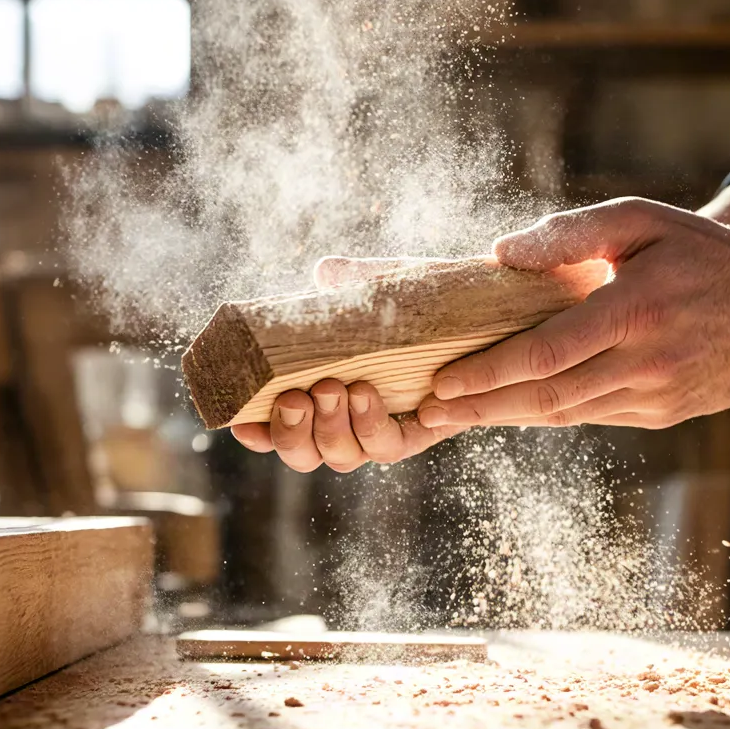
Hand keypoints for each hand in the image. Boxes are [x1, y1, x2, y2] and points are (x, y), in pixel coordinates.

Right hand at [230, 256, 467, 471]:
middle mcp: (349, 419)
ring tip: (332, 388)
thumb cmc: (429, 303)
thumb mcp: (390, 288)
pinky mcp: (418, 434)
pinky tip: (366, 395)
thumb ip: (356, 282)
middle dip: (290, 433)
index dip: (258, 431)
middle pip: (303, 453)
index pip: (279, 424)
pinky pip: (387, 448)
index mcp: (324, 389)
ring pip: (341, 456)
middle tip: (296, 397)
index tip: (240, 421)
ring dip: (329, 428)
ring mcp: (383, 430)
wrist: (490, 317)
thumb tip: (325, 272)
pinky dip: (371, 425)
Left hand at [414, 198, 729, 430]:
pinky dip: (549, 414)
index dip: (489, 372)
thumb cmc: (705, 255)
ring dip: (508, 416)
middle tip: (430, 411)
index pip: (546, 352)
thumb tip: (501, 254)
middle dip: (482, 407)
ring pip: (567, 415)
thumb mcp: (645, 221)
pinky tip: (516, 407)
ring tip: (458, 414)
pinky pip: (592, 417)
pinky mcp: (663, 415)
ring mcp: (657, 396)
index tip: (442, 381)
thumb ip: (572, 233)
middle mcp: (646, 362)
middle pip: (547, 397)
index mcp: (637, 310)